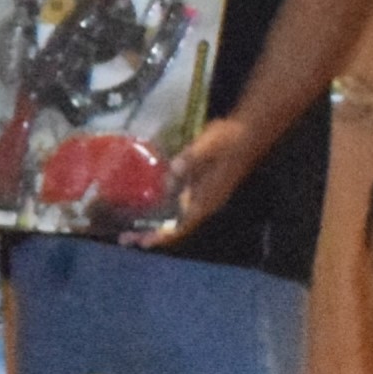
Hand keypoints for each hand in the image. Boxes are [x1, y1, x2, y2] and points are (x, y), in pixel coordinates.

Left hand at [134, 115, 271, 247]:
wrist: (248, 132)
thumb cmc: (229, 138)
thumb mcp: (210, 143)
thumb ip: (193, 158)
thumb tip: (173, 171)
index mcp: (207, 198)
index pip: (182, 224)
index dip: (162, 234)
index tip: (143, 241)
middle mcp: (203, 204)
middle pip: (175, 226)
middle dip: (150, 233)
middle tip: (124, 239)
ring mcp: (201, 198)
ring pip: (175, 219)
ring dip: (153, 224)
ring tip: (128, 229)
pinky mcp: (199, 189)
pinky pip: (177, 207)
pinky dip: (160, 211)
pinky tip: (144, 206)